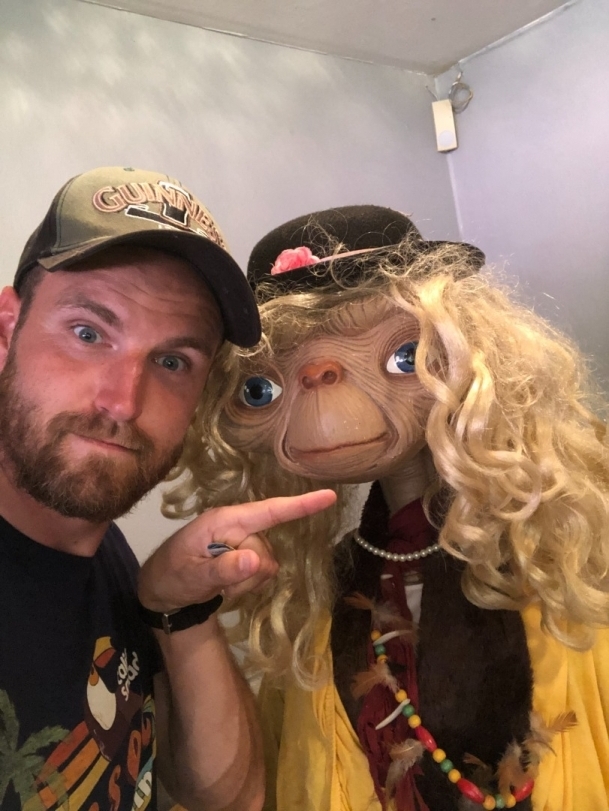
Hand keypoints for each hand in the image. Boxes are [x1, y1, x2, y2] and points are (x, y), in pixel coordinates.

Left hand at [138, 489, 336, 611]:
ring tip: (218, 585)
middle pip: (265, 551)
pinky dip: (247, 585)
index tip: (330, 496)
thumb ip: (222, 570)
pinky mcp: (245, 555)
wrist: (161, 594)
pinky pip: (263, 572)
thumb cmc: (170, 577)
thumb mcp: (191, 578)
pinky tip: (226, 587)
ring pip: (266, 564)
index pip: (268, 510)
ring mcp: (242, 541)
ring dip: (246, 582)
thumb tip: (257, 560)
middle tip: (217, 585)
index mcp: (224, 520)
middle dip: (246, 574)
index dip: (300, 505)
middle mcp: (237, 526)